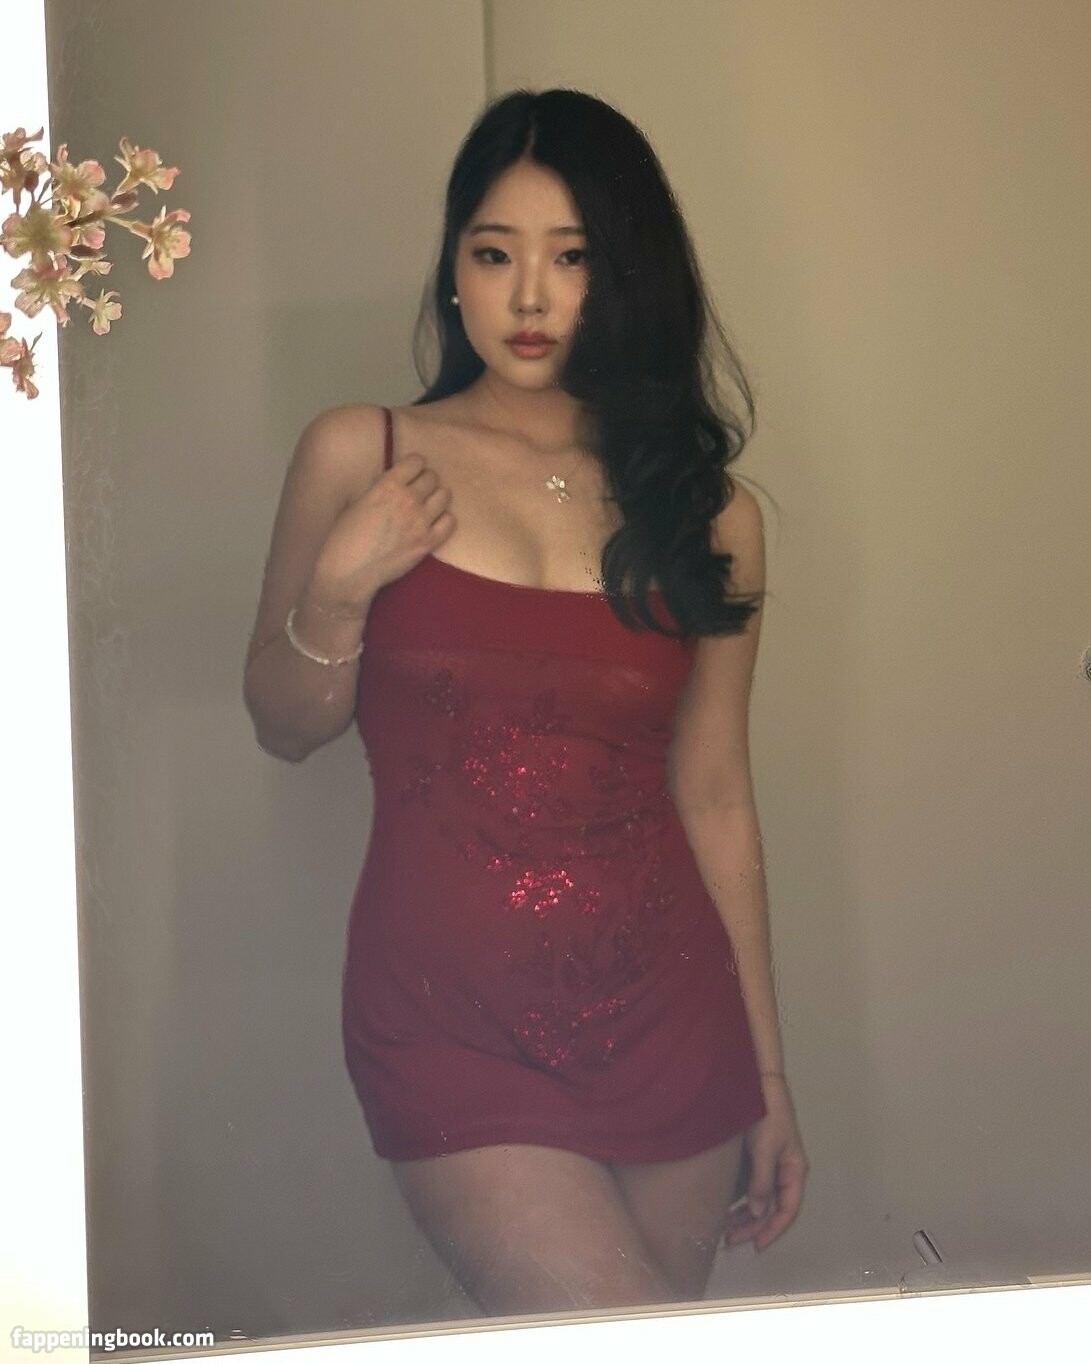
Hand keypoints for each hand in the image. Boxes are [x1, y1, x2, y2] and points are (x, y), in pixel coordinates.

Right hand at [313, 448, 454, 610]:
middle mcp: (408, 499)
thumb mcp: (358, 502)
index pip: (416, 461)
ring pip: (445, 496)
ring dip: (437, 498)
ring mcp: (421, 521)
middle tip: (419, 491)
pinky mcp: (428, 542)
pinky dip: (444, 520)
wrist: (350, 572)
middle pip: (432, 477)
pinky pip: (450, 522)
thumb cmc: (344, 537)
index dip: (414, 465)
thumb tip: (393, 484)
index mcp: (388, 485)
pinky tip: (435, 523)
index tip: (411, 472)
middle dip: (426, 481)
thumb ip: (379, 489)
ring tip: (428, 506)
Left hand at [723, 1076, 807, 1252]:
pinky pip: (748, 1185)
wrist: (757, 1082)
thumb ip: (761, 1181)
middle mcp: (784, 1171)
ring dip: (743, 1216)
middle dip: (752, 1227)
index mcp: (794, 1170)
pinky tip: (723, 1208)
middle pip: (771, 1208)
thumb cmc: (767, 1113)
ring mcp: (769, 1164)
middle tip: (730, 1242)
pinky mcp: (755, 1157)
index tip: (756, 1246)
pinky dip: (738, 1199)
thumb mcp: (765, 1148)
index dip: (773, 1230)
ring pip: (759, 1199)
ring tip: (723, 1230)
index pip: (788, 1209)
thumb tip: (756, 1213)